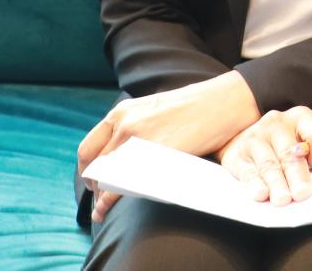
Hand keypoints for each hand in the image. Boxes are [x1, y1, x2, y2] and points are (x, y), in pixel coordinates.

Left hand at [77, 71, 260, 222]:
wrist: (223, 102)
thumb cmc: (195, 109)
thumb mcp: (155, 110)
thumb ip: (134, 127)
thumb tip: (120, 154)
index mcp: (122, 112)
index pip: (89, 147)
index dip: (88, 168)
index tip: (94, 180)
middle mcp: (124, 125)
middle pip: (93, 164)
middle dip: (92, 184)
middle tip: (98, 196)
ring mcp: (137, 140)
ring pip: (105, 176)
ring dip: (100, 195)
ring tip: (101, 209)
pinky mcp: (152, 156)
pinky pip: (121, 184)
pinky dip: (111, 199)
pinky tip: (110, 207)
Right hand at [218, 107, 311, 205]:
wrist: (241, 136)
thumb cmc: (284, 145)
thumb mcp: (302, 141)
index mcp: (301, 117)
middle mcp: (277, 123)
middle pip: (290, 152)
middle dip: (297, 175)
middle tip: (302, 194)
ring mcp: (256, 137)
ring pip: (269, 164)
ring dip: (277, 183)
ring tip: (283, 200)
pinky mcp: (238, 155)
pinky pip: (248, 171)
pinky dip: (256, 184)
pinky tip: (261, 194)